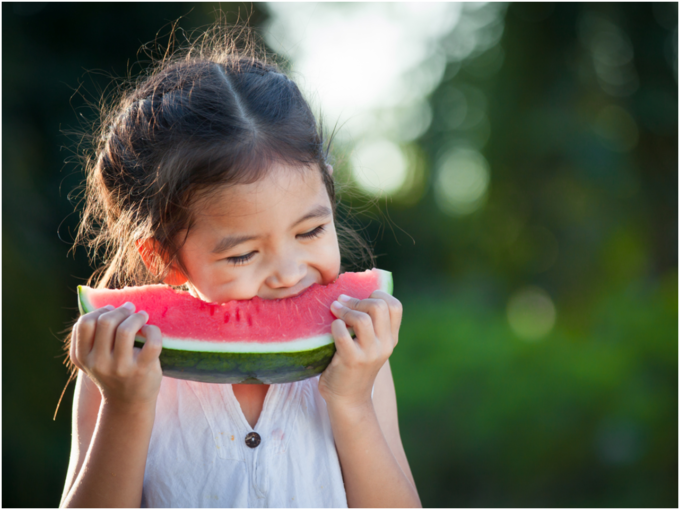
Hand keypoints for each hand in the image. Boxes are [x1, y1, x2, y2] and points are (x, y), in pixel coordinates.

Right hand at [70, 302, 162, 409]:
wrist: (128, 403)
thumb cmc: (112, 372)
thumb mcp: (94, 358)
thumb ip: (93, 336)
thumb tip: (107, 304)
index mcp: (84, 357)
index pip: (84, 324)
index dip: (100, 311)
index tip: (111, 310)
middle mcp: (99, 363)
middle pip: (106, 322)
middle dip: (121, 310)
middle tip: (130, 309)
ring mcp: (121, 368)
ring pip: (126, 330)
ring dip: (137, 317)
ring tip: (142, 316)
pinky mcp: (142, 370)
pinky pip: (151, 342)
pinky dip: (153, 330)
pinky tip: (151, 330)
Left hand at [318, 290, 402, 408]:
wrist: (348, 399)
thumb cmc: (353, 366)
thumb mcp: (369, 345)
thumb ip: (369, 324)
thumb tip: (350, 293)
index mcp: (391, 338)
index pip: (395, 306)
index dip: (378, 295)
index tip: (361, 298)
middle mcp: (385, 345)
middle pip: (379, 306)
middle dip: (358, 300)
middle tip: (343, 303)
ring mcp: (370, 354)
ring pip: (362, 319)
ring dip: (345, 310)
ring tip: (334, 311)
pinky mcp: (352, 361)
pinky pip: (342, 333)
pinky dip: (335, 325)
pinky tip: (332, 328)